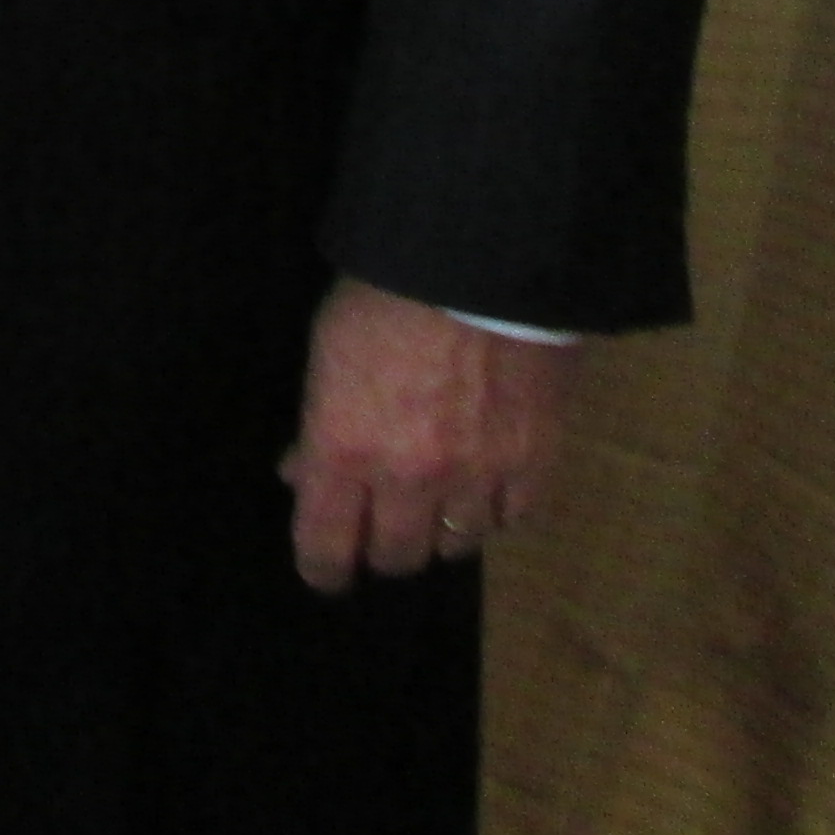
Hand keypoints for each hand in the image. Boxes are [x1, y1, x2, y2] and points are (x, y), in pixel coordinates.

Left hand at [282, 277, 571, 589]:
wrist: (479, 262)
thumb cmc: (386, 294)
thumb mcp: (327, 353)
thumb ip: (317, 427)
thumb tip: (301, 473)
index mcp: (344, 450)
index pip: (325, 548)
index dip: (324, 569)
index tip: (327, 573)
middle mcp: (407, 479)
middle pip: (396, 557)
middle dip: (384, 548)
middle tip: (384, 529)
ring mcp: (475, 476)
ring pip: (455, 546)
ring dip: (441, 530)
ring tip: (439, 503)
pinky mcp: (532, 463)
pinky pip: (512, 518)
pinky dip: (497, 511)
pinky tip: (488, 489)